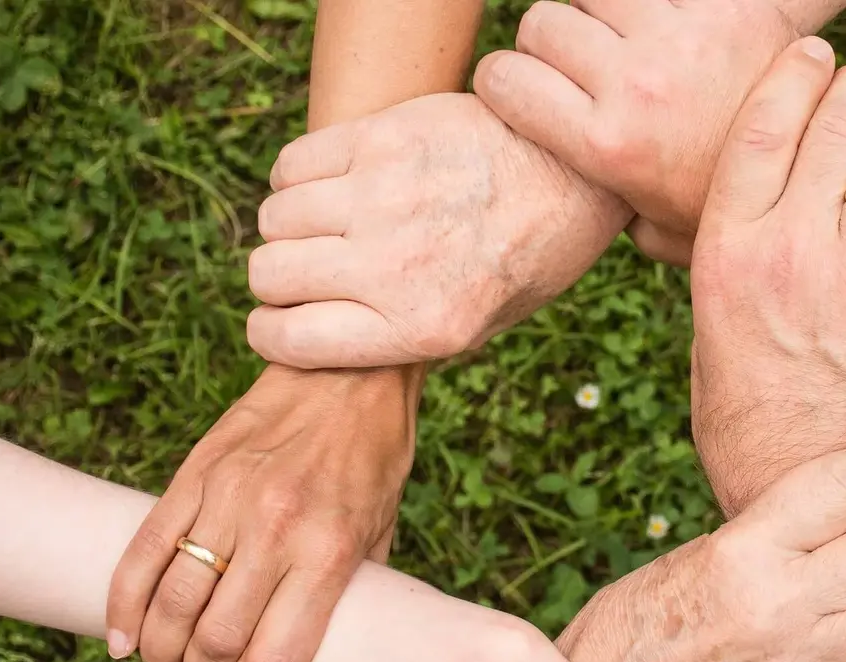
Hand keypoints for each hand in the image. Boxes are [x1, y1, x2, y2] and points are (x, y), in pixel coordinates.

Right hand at [106, 364, 419, 661]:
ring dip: (162, 651)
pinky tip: (124, 637)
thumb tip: (325, 647)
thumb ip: (350, 589)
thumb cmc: (373, 456)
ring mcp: (228, 499)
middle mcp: (275, 529)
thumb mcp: (382, 529)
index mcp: (328, 551)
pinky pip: (143, 551)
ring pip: (171, 603)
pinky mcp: (194, 474)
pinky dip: (124, 604)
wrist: (347, 372)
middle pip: (214, 642)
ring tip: (169, 661)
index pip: (274, 659)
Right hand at [245, 92, 629, 367]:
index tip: (280, 322)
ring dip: (289, 227)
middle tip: (310, 271)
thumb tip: (319, 339)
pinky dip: (296, 179)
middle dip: (278, 280)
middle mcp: (396, 266)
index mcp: (422, 327)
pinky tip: (333, 185)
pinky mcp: (382, 138)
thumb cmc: (528, 255)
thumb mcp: (481, 326)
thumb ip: (401, 338)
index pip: (288, 340)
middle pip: (269, 275)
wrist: (575, 171)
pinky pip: (292, 164)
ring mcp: (385, 197)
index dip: (272, 333)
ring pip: (274, 218)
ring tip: (327, 225)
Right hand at [474, 0, 845, 263]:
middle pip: (542, 23)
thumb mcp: (660, 229)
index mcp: (606, 144)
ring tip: (620, 41)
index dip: (503, 81)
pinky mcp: (719, 7)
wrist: (821, 173)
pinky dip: (644, 3)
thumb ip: (610, 212)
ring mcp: (675, 38)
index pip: (504, 79)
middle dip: (549, 44)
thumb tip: (580, 210)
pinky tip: (662, 26)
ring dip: (596, 11)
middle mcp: (633, 85)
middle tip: (578, 68)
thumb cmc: (732, 210)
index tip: (520, 90)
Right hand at [687, 42, 845, 515]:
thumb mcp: (704, 307)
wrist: (795, 467)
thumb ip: (712, 240)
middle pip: (833, 125)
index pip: (762, 127)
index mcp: (725, 250)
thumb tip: (713, 177)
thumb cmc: (740, 387)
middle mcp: (787, 254)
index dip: (794, 74)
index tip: (813, 54)